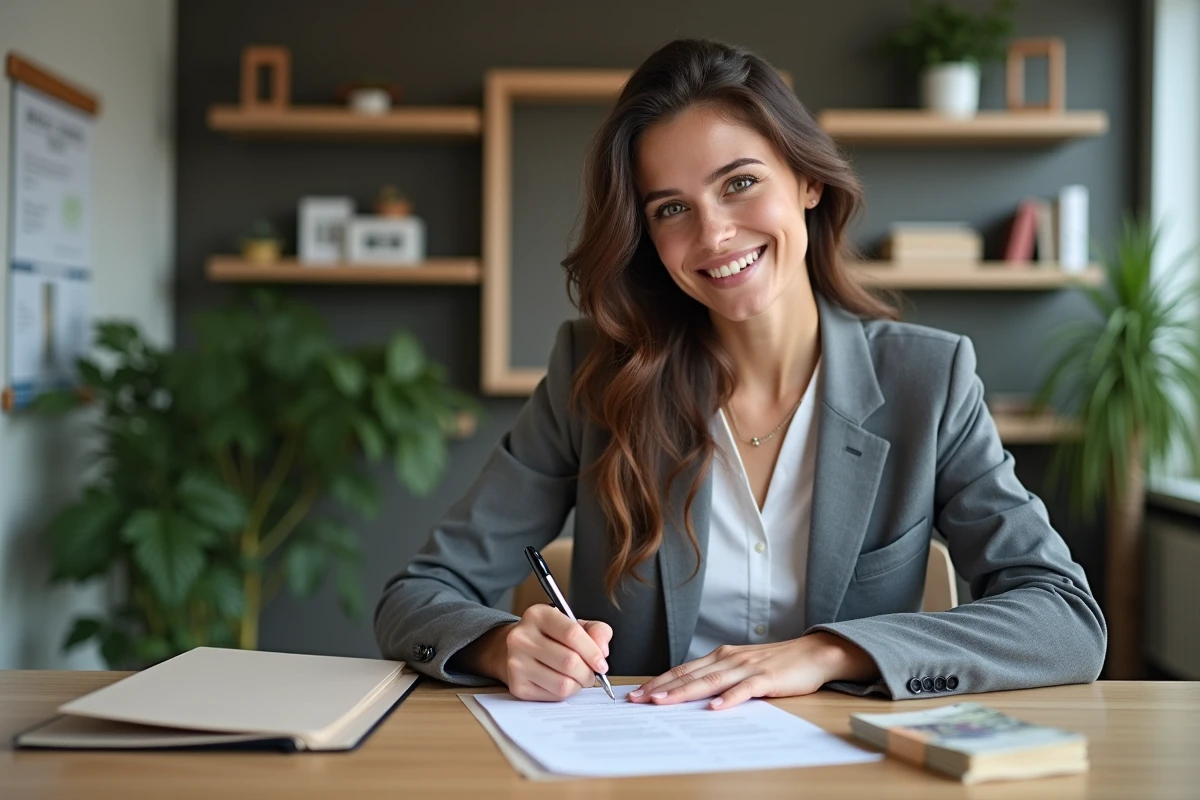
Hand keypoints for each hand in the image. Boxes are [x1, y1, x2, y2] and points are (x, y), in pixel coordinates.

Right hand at [497, 604, 612, 700]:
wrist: (518, 650)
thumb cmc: (551, 636)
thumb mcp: (574, 624)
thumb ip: (596, 631)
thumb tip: (602, 651)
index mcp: (538, 615)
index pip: (572, 634)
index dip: (593, 652)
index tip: (602, 663)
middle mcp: (522, 638)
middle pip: (569, 662)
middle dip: (588, 672)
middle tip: (591, 673)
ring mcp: (516, 663)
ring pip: (563, 683)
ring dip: (578, 685)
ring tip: (578, 678)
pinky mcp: (517, 686)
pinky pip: (554, 696)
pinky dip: (566, 693)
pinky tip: (562, 682)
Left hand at [628, 632, 877, 709]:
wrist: (812, 654)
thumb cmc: (776, 664)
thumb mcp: (742, 667)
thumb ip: (719, 677)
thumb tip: (691, 693)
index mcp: (721, 656)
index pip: (683, 669)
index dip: (659, 681)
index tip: (638, 693)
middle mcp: (729, 659)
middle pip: (690, 674)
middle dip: (661, 687)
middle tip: (638, 699)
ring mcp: (746, 667)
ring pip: (709, 681)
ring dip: (684, 692)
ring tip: (663, 702)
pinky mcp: (766, 678)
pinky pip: (744, 689)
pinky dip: (728, 698)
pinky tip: (715, 707)